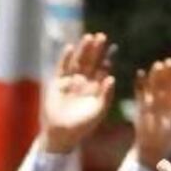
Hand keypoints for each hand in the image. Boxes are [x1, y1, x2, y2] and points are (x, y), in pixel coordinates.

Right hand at [41, 33, 114, 153]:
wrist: (62, 134)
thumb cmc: (82, 126)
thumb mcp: (98, 111)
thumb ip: (106, 95)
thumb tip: (112, 78)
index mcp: (95, 88)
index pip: (103, 69)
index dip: (107, 58)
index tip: (113, 47)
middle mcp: (83, 82)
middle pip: (91, 62)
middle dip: (96, 50)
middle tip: (102, 36)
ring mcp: (70, 82)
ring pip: (78, 62)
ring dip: (83, 50)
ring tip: (88, 37)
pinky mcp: (57, 83)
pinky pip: (62, 68)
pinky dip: (65, 59)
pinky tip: (70, 48)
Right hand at [134, 58, 170, 169]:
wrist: (152, 146)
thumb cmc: (168, 138)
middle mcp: (166, 98)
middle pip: (167, 82)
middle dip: (168, 72)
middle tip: (169, 61)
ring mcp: (153, 100)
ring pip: (155, 84)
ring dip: (155, 75)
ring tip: (157, 65)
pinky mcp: (141, 103)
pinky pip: (141, 91)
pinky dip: (140, 83)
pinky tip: (140, 73)